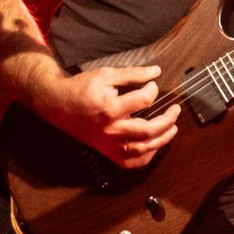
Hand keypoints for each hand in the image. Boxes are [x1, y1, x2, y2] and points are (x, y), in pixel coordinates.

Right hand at [35, 64, 182, 169]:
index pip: (144, 100)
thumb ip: (132, 74)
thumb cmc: (81, 88)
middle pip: (148, 130)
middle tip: (175, 109)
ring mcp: (109, 143)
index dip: (153, 90)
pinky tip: (154, 145)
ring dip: (162, 139)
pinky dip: (146, 157)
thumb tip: (156, 71)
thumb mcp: (106, 75)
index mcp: (110, 108)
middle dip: (167, 120)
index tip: (153, 85)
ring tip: (172, 128)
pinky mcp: (106, 151)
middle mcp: (111, 129)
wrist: (58, 104)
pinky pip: (131, 162)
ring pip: (143, 149)